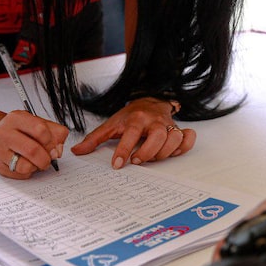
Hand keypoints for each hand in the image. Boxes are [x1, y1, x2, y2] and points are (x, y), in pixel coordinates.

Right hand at [0, 110, 68, 178]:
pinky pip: (19, 175)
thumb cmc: (22, 130)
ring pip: (25, 166)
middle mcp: (4, 133)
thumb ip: (55, 134)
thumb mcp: (40, 123)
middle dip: (46, 159)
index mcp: (16, 119)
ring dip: (36, 167)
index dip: (51, 141)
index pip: (40, 130)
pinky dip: (28, 172)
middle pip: (33, 150)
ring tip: (36, 161)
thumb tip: (58, 151)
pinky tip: (25, 163)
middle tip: (48, 159)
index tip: (53, 146)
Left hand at [70, 97, 195, 168]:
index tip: (118, 164)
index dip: (124, 150)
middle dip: (148, 152)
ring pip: (174, 138)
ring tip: (151, 158)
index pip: (131, 134)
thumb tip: (77, 152)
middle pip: (158, 136)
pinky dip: (184, 146)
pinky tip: (173, 152)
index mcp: (136, 118)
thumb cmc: (130, 116)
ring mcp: (168, 125)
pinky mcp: (178, 129)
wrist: (150, 101)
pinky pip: (188, 138)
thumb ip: (94, 139)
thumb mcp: (111, 124)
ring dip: (164, 152)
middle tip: (137, 161)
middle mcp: (154, 121)